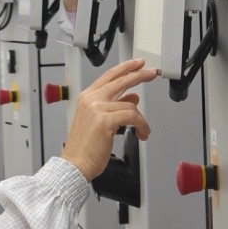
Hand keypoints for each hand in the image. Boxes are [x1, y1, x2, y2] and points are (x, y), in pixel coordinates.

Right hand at [60, 59, 159, 180]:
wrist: (75, 164)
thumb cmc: (84, 148)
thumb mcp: (99, 122)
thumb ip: (114, 106)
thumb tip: (132, 98)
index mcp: (86, 98)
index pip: (109, 76)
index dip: (125, 68)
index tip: (138, 64)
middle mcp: (91, 99)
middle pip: (121, 80)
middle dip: (140, 75)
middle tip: (152, 73)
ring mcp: (97, 108)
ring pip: (130, 104)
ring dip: (141, 119)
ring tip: (143, 130)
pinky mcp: (105, 120)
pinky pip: (133, 117)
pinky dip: (141, 126)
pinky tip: (142, 134)